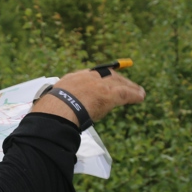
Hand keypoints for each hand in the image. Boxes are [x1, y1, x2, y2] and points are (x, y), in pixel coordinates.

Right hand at [31, 68, 145, 125]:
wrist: (56, 111)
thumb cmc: (50, 113)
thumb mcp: (51, 105)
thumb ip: (58, 106)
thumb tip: (49, 116)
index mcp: (72, 79)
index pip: (90, 75)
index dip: (100, 78)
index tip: (105, 80)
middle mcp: (87, 77)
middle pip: (107, 75)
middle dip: (118, 79)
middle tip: (125, 84)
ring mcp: (99, 85)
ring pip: (119, 83)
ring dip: (129, 87)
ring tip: (138, 91)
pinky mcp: (109, 94)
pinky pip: (126, 93)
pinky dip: (135, 95)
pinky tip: (141, 96)